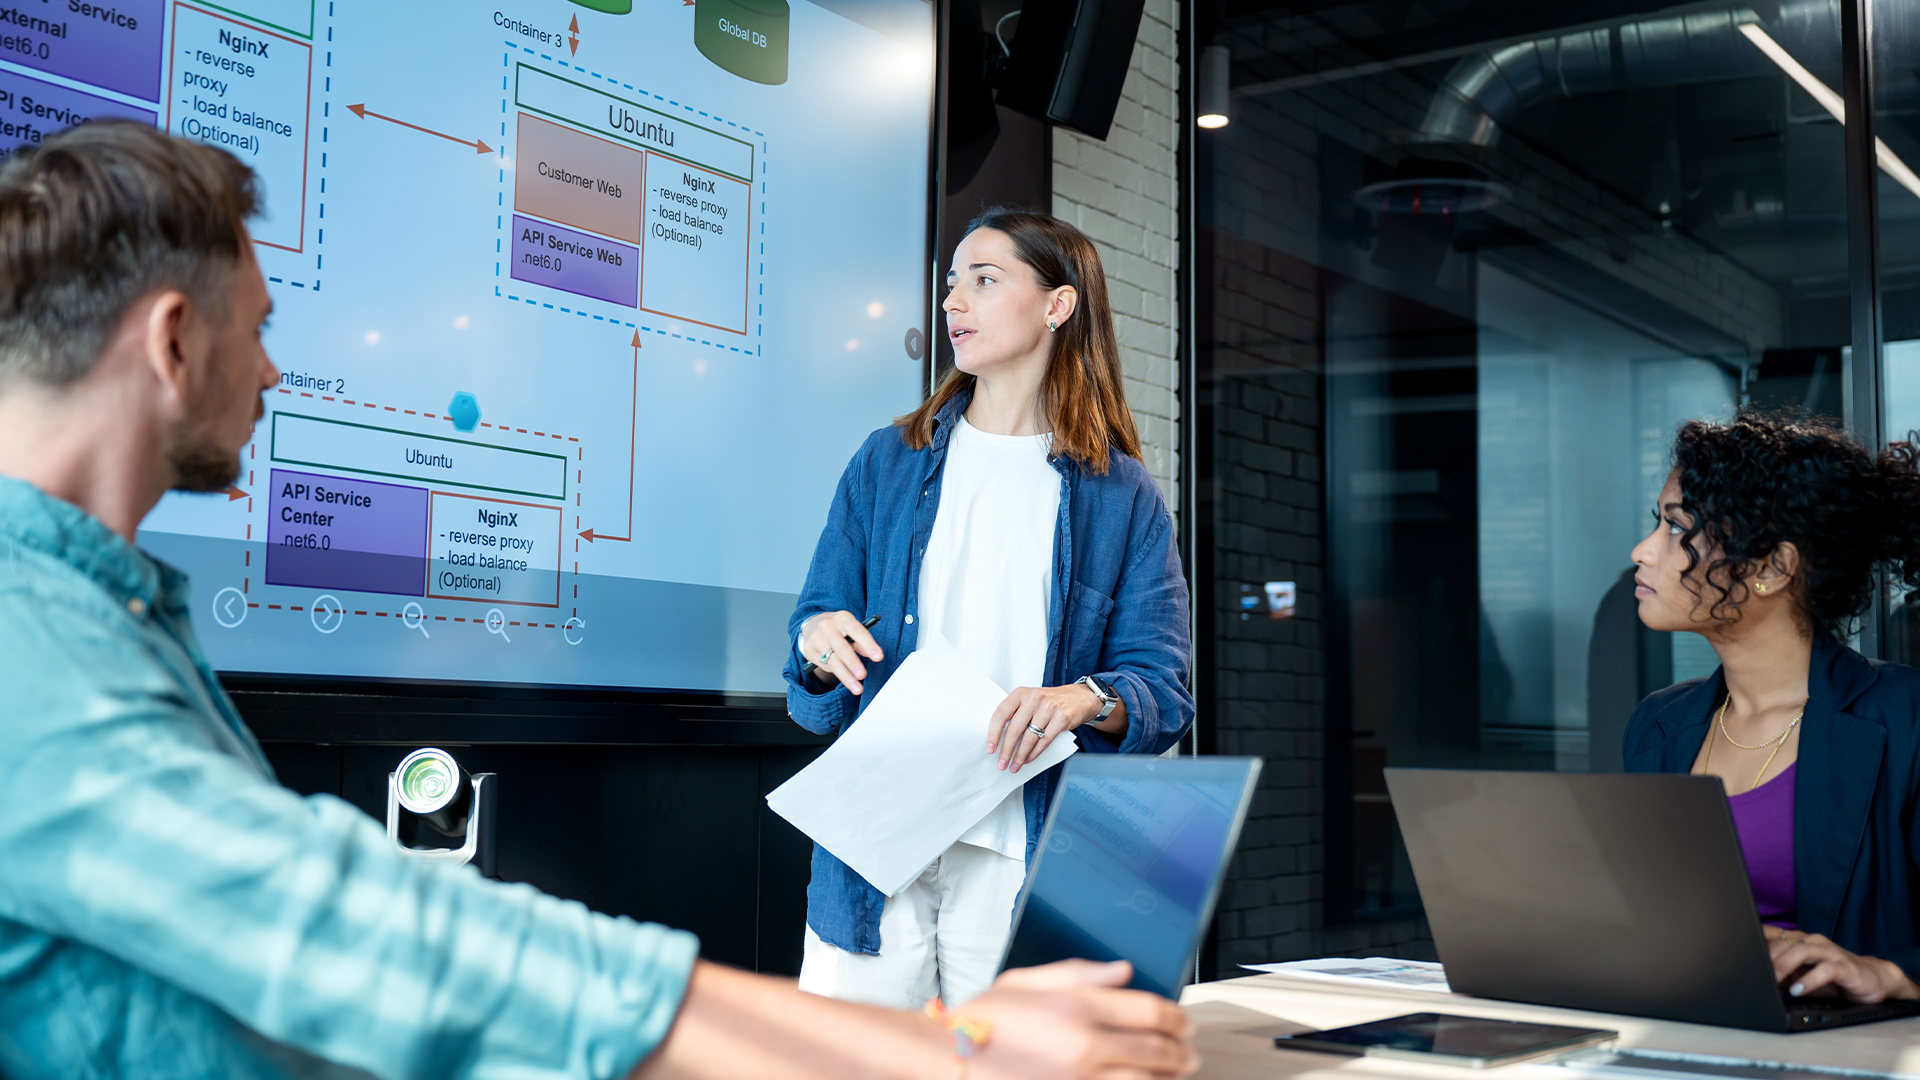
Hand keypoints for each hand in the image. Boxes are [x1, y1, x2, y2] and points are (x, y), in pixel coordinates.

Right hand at [799, 611, 882, 694]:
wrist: (813, 625)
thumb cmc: (839, 629)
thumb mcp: (852, 629)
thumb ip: (861, 641)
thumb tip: (868, 653)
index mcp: (843, 618)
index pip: (857, 631)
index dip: (868, 645)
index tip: (878, 657)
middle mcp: (828, 626)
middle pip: (841, 647)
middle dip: (853, 663)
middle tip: (863, 675)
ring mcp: (816, 638)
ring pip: (832, 661)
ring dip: (846, 676)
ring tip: (856, 688)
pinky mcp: (809, 649)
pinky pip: (825, 665)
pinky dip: (836, 672)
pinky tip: (844, 676)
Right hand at [959, 960, 1198, 1079]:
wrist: (949, 1059)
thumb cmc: (981, 1020)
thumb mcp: (1025, 981)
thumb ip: (1079, 973)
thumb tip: (1122, 971)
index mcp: (1076, 1005)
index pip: (1148, 1010)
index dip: (1175, 1016)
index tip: (1183, 1020)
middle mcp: (1085, 1043)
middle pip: (1155, 1048)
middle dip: (1180, 1050)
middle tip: (1190, 1051)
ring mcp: (1080, 1078)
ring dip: (1168, 1076)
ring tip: (1178, 1072)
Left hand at [988, 684, 1100, 772]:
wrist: (1078, 697)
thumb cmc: (1048, 701)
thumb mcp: (1029, 699)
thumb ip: (1016, 712)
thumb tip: (999, 739)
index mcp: (1020, 693)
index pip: (1001, 714)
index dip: (994, 733)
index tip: (991, 748)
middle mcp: (1033, 699)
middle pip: (1015, 729)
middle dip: (1006, 750)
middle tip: (1001, 763)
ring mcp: (1048, 708)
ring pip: (1029, 738)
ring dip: (1020, 755)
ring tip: (1014, 766)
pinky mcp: (1061, 719)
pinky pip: (1044, 741)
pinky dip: (1034, 753)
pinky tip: (1028, 759)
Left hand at [1767, 928, 1919, 1002]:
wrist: (1871, 979)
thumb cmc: (1831, 977)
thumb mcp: (1800, 974)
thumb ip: (1780, 971)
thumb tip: (1753, 977)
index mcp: (1798, 940)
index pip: (1770, 933)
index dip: (1752, 940)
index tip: (1735, 951)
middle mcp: (1812, 941)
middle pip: (1782, 943)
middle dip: (1765, 958)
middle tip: (1752, 974)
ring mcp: (1829, 952)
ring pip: (1801, 950)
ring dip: (1783, 965)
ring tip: (1771, 980)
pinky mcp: (1844, 966)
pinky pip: (1825, 970)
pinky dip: (1808, 980)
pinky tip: (1797, 990)